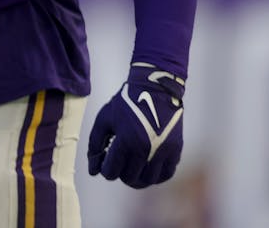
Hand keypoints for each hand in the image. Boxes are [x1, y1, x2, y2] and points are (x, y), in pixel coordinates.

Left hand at [87, 62, 185, 187]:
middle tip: (119, 163)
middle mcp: (145, 149)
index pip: (111, 171)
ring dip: (137, 178)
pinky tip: (147, 168)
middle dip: (120, 173)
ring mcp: (162, 151)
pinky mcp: (175, 150)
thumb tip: (93, 170)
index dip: (105, 170)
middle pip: (129, 178)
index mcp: (126, 140)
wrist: (155, 88)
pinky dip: (155, 176)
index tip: (106, 161)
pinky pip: (166, 174)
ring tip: (132, 168)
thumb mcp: (104, 119)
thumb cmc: (126, 103)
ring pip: (148, 180)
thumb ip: (95, 144)